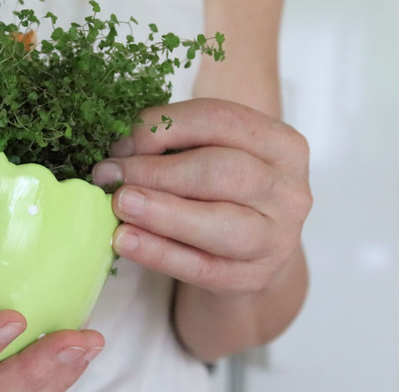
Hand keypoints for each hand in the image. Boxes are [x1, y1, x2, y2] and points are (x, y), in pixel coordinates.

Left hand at [92, 98, 311, 294]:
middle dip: (157, 171)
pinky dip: (158, 252)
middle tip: (110, 175)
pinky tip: (125, 240)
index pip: (220, 120)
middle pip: (221, 172)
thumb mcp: (209, 154)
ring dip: (160, 212)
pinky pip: (201, 267)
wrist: (250, 253)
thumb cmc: (222, 192)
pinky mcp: (252, 277)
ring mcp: (276, 238)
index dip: (164, 127)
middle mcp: (288, 191)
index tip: (121, 141)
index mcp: (281, 144)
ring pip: (219, 223)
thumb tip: (120, 150)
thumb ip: (174, 144)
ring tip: (119, 204)